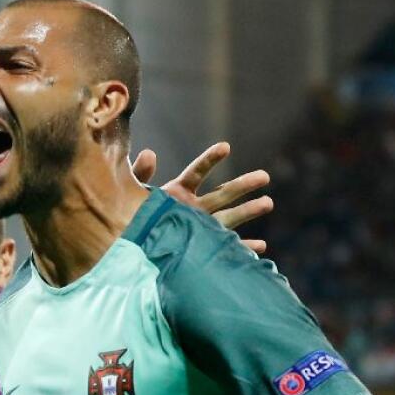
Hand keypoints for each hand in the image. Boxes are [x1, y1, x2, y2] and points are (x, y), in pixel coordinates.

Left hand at [133, 141, 273, 253]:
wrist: (126, 247)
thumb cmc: (126, 218)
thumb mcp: (129, 195)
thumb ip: (140, 176)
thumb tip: (149, 153)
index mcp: (177, 193)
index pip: (196, 173)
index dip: (209, 160)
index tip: (225, 146)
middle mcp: (192, 208)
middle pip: (221, 194)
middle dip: (243, 185)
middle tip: (265, 176)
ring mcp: (199, 228)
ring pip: (228, 218)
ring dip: (248, 211)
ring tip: (269, 203)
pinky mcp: (201, 248)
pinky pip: (224, 248)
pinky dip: (241, 248)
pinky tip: (260, 248)